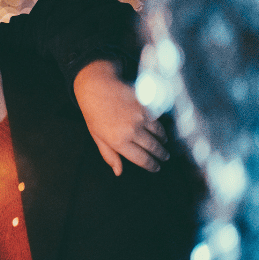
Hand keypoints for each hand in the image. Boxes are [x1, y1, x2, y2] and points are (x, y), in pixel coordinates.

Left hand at [73, 60, 167, 174]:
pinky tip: (158, 129)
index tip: (156, 168)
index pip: (142, 159)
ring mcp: (140, 117)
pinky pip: (158, 119)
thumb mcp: (97, 137)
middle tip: (164, 157)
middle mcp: (131, 131)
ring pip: (159, 134)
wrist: (97, 87)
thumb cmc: (94, 114)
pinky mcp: (145, 105)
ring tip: (162, 142)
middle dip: (160, 154)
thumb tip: (118, 172)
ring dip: (162, 140)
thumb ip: (109, 155)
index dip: (151, 165)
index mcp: (118, 141)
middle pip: (153, 148)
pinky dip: (159, 126)